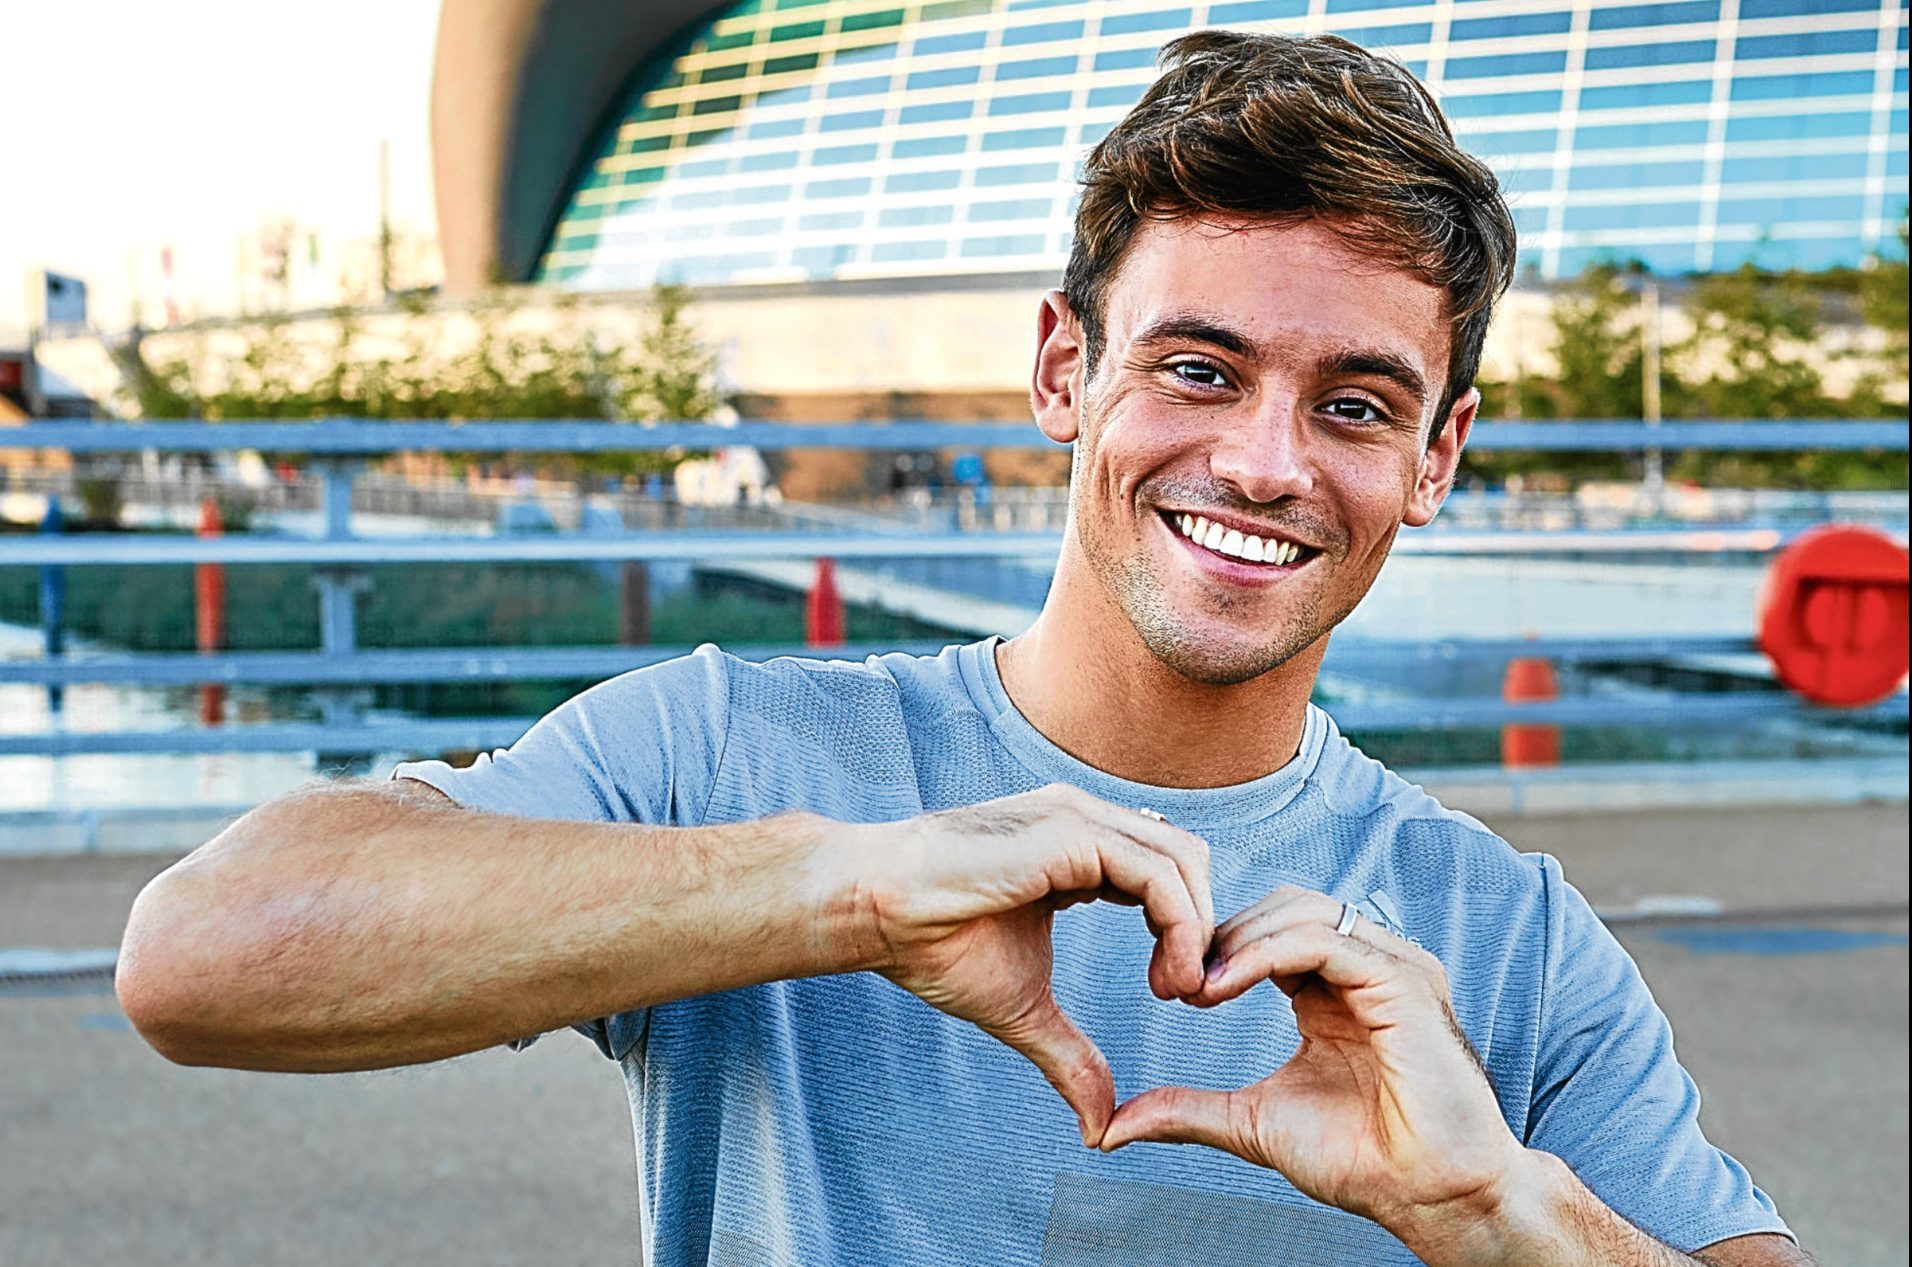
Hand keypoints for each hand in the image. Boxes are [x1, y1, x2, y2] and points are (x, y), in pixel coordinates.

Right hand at [846, 784, 1212, 1145]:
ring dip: (1198, 933)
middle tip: (1187, 995)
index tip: (1174, 992)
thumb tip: (1098, 1127)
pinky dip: (1179, 927)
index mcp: (1077, 847)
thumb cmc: (933, 944)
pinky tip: (1164, 979)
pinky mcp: (1070, 831)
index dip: (1184, 929)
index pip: (1164, 871)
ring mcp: (1079, 819)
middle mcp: (1084, 821)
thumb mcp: (1023, 1009)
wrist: (875, 911)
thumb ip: (1070, 1055)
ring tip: (1178, 991)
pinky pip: (1157, 874)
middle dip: (1203, 929)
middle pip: (1188, 859)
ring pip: (1182, 861)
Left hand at [1099, 886, 1525, 1238]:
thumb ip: (1190, 1111)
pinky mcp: (1405, 982)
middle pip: (1283, 905)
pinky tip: (1223, 985)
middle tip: (1171, 981)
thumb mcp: (1254, 1124)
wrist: (1433, 1198)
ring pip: (1301, 911)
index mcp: (1336, 988)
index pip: (1270, 928)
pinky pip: (1325, 940)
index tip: (1166, 986)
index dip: (1215, 944)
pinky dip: (1265, 953)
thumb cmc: (1364, 1162)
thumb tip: (1113, 1127)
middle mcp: (1368, 966)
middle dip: (1220, 933)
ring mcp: (1392, 968)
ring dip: (1237, 940)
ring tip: (1195, 986)